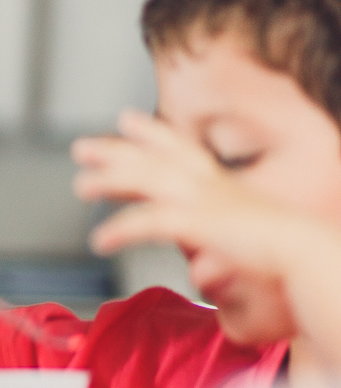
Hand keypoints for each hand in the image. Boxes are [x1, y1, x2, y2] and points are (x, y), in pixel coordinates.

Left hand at [72, 109, 301, 277]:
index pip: (180, 149)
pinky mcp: (198, 223)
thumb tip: (196, 269)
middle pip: (154, 158)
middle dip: (116, 150)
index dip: (152, 133)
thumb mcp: (240, 244)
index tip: (126, 118)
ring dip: (110, 180)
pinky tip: (99, 241)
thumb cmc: (281, 255)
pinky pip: (149, 221)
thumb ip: (213, 252)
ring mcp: (203, 201)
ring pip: (146, 180)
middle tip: (81, 147)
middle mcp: (209, 185)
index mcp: (220, 184)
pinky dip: (121, 229)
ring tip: (80, 186)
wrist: (307, 255)